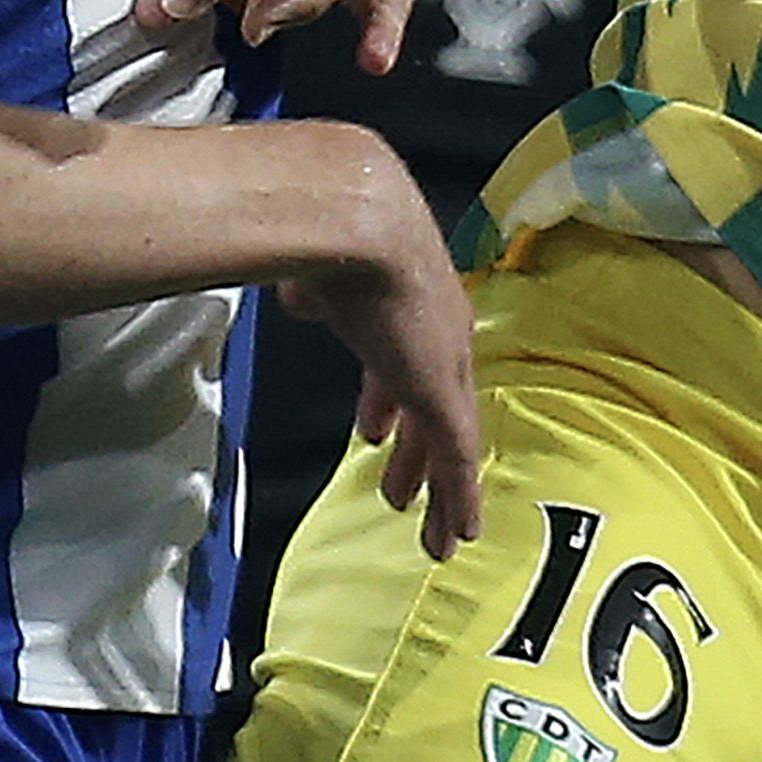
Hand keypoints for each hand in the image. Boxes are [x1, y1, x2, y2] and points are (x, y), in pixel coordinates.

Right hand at [276, 143, 484, 559]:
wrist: (361, 227)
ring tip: (435, 531)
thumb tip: (302, 291)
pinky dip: (459, 500)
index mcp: (408, 304)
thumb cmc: (332, 239)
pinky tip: (459, 534)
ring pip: (450, 442)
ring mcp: (447, 364)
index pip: (404, 362)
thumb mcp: (319, 272)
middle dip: (416, 449)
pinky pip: (458, 460)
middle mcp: (440, 333)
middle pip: (433, 405)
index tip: (374, 430)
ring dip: (439, 489)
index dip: (389, 399)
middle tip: (400, 488)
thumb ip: (316, 290)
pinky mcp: (446, 395)